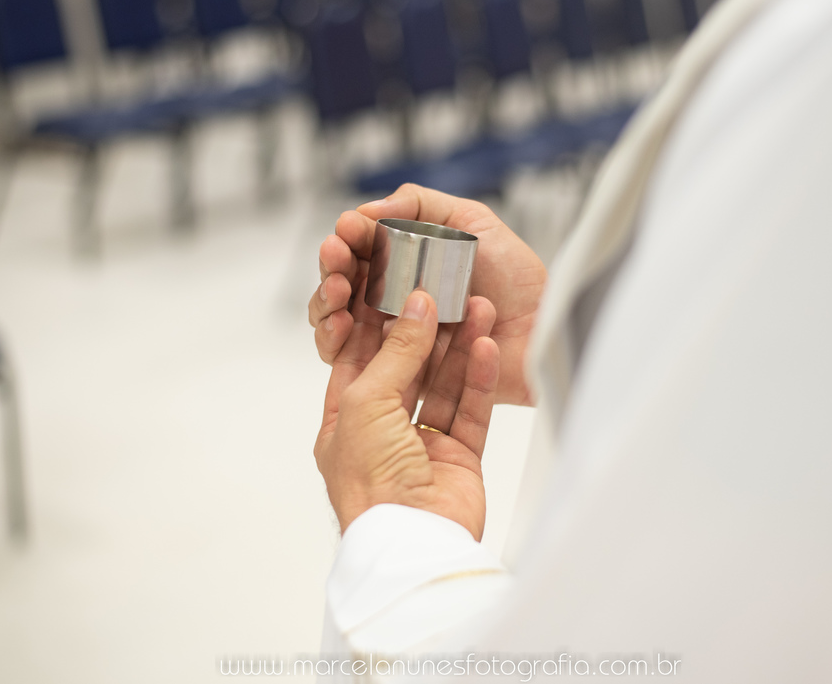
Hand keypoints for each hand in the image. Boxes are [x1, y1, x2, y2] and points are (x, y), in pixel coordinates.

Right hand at [308, 184, 545, 406]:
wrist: (541, 329)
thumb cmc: (517, 280)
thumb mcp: (472, 221)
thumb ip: (420, 204)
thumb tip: (368, 208)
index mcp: (407, 263)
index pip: (360, 249)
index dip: (346, 239)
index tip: (345, 230)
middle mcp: (394, 299)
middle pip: (341, 284)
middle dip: (331, 267)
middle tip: (335, 255)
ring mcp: (393, 335)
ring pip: (334, 322)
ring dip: (325, 302)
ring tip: (339, 290)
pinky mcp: (397, 371)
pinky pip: (351, 362)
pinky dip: (335, 341)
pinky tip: (344, 323)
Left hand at [316, 288, 499, 538]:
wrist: (410, 540)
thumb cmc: (370, 486)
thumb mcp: (368, 402)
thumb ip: (396, 352)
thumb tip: (415, 310)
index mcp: (345, 422)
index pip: (360, 361)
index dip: (378, 324)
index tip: (398, 291)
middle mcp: (382, 433)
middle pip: (408, 370)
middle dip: (428, 332)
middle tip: (446, 295)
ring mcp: (421, 447)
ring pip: (444, 386)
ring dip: (460, 348)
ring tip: (477, 309)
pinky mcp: (458, 460)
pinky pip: (471, 411)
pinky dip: (479, 379)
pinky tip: (486, 347)